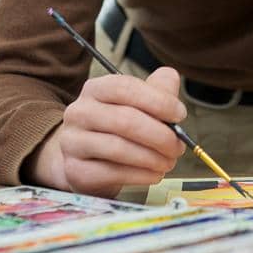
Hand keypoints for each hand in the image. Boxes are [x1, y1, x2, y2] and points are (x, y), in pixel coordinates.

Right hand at [28, 67, 186, 195]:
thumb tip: (171, 78)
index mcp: (95, 89)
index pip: (125, 87)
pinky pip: (114, 173)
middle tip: (178, 146)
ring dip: (153, 157)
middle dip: (160, 135)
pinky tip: (154, 174)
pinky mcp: (76, 171)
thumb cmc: (118, 129)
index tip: (180, 115)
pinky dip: (142, 175)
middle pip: (125, 120)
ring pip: (120, 148)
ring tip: (169, 161)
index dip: (158, 101)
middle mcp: (78, 112)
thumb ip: (157, 89)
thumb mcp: (138, 104)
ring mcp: (73, 143)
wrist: (88, 161)